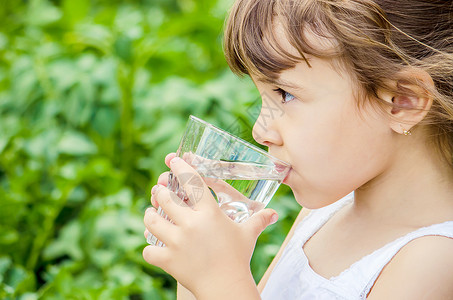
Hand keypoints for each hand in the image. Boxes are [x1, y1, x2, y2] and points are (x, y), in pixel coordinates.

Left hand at [143, 153, 277, 298]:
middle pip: (164, 197)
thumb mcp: (247, 235)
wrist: (227, 287)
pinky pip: (149, 250)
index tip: (173, 160)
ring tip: (151, 214)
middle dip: (159, 192)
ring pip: (151, 220)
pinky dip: (150, 249)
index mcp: (209, 213)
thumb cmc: (238, 258)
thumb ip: (258, 220)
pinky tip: (154, 247)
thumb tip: (273, 213)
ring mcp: (177, 241)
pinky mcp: (168, 260)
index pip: (191, 182)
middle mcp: (191, 223)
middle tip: (159, 191)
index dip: (180, 168)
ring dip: (149, 215)